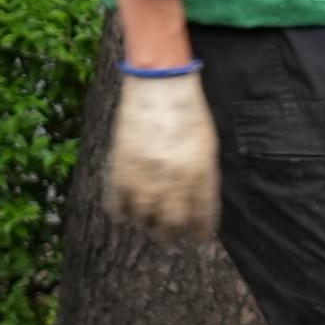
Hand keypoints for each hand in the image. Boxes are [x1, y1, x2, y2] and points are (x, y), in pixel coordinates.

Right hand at [104, 68, 218, 239]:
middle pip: (171, 227)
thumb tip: (198, 204)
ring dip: (146, 224)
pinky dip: (121, 213)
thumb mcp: (207, 147)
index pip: (202, 220)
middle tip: (169, 238)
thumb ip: (204, 178)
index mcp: (200, 179)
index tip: (196, 238)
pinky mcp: (121, 171)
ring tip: (147, 222)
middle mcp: (174, 185)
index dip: (199, 233)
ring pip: (144, 221)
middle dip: (171, 235)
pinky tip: (126, 212)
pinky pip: (117, 206)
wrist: (159, 86)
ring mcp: (145, 179)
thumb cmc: (188, 112)